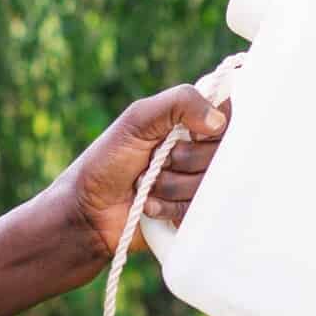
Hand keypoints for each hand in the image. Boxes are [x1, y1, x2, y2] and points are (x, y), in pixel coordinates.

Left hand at [55, 84, 230, 264]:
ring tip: (146, 185)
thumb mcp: (138, 119)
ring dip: (171, 185)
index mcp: (189, 122)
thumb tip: (218, 121)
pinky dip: (170, 207)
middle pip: (221, 154)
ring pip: (209, 184)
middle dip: (182, 159)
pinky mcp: (192, 213)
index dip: (213, 127)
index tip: (191, 133)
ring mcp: (196, 183)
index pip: (227, 117)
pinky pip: (199, 210)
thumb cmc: (107, 159)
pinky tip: (150, 205)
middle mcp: (198, 151)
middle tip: (156, 160)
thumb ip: (179, 103)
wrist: (88, 210)